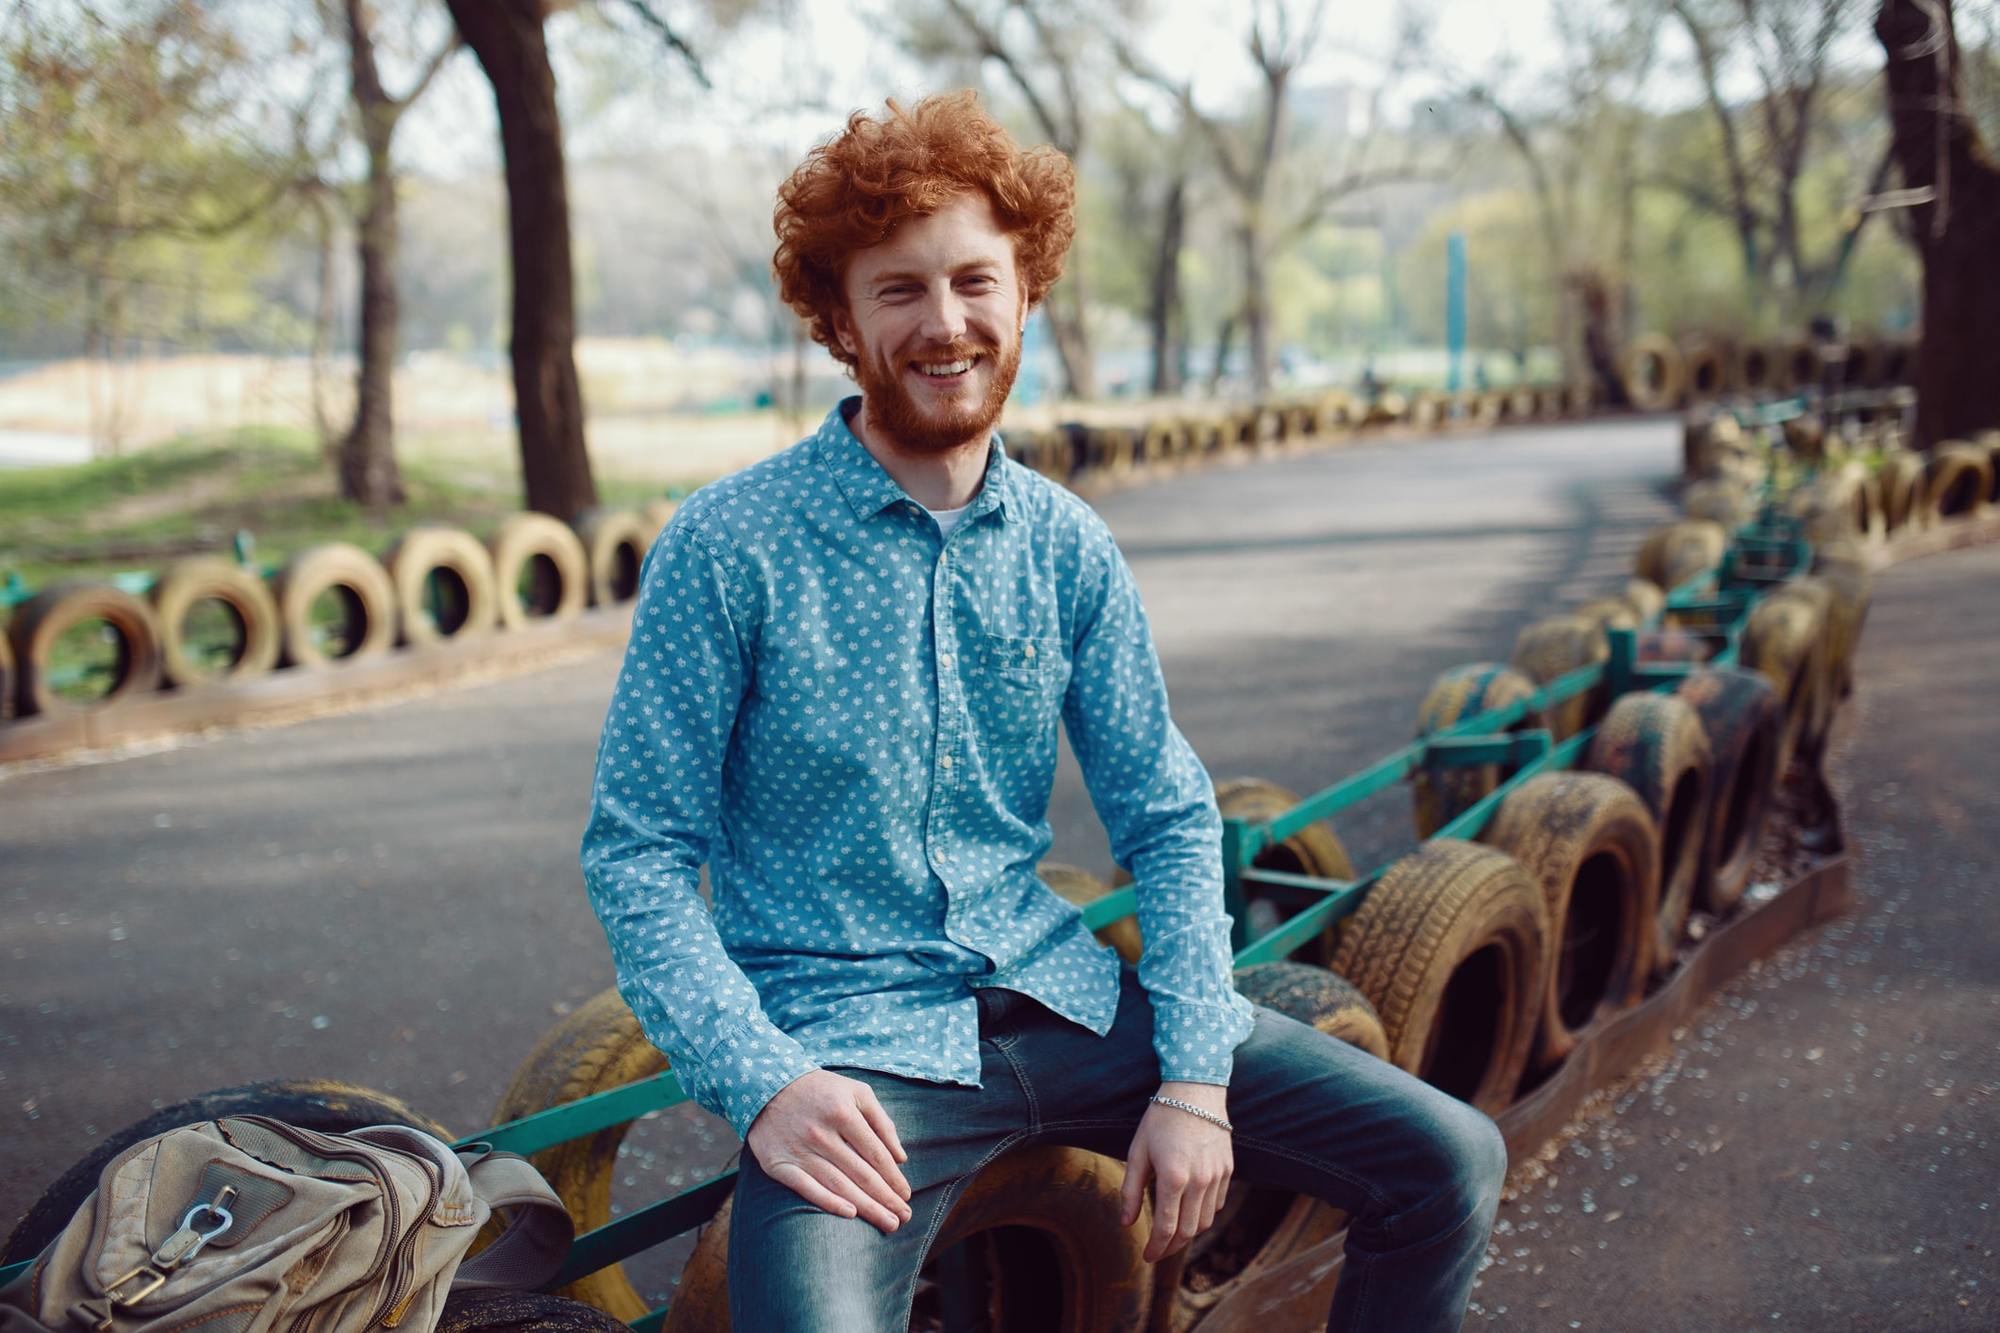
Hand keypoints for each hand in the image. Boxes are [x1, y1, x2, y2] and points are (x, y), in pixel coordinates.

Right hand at [746, 1069, 913, 1232]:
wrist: (766, 1086)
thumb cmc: (821, 1090)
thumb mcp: (856, 1091)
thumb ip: (882, 1121)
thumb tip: (901, 1158)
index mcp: (843, 1113)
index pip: (875, 1154)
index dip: (893, 1177)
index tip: (906, 1194)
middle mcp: (821, 1133)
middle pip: (861, 1174)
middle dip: (886, 1199)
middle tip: (904, 1218)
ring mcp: (799, 1150)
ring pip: (839, 1185)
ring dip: (867, 1207)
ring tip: (888, 1223)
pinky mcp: (779, 1164)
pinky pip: (807, 1188)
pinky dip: (829, 1202)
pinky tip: (850, 1214)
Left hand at [1120, 1081, 1233, 1263]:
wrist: (1195, 1090)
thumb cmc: (1161, 1118)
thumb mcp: (1138, 1151)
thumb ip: (1132, 1190)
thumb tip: (1127, 1222)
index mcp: (1174, 1177)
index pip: (1166, 1227)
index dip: (1156, 1248)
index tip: (1146, 1257)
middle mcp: (1200, 1181)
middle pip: (1188, 1231)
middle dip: (1171, 1247)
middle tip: (1157, 1252)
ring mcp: (1217, 1176)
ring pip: (1205, 1221)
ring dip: (1187, 1234)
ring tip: (1171, 1235)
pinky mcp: (1228, 1170)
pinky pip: (1217, 1204)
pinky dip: (1203, 1216)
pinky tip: (1189, 1213)